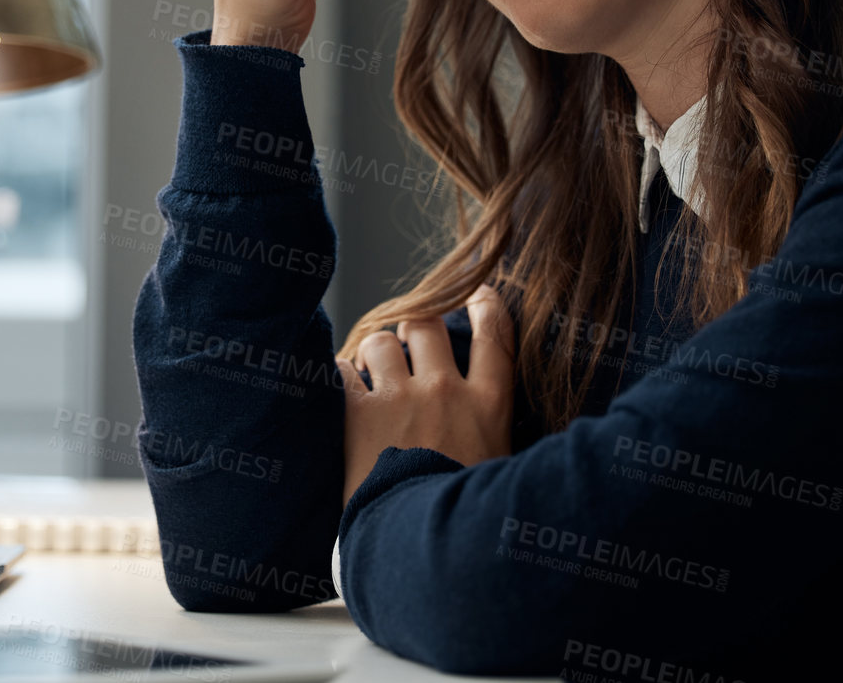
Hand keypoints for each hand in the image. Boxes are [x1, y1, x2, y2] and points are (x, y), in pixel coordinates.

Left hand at [338, 285, 515, 508]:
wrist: (430, 547)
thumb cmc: (471, 516)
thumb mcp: (503, 469)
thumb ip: (497, 435)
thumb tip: (495, 425)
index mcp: (488, 405)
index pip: (495, 335)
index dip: (486, 306)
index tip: (478, 294)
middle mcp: (446, 390)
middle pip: (427, 325)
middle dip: (413, 329)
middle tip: (405, 345)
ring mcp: (401, 399)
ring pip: (381, 341)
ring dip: (374, 352)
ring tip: (369, 370)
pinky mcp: (361, 414)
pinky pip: (342, 371)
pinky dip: (339, 375)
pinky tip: (341, 388)